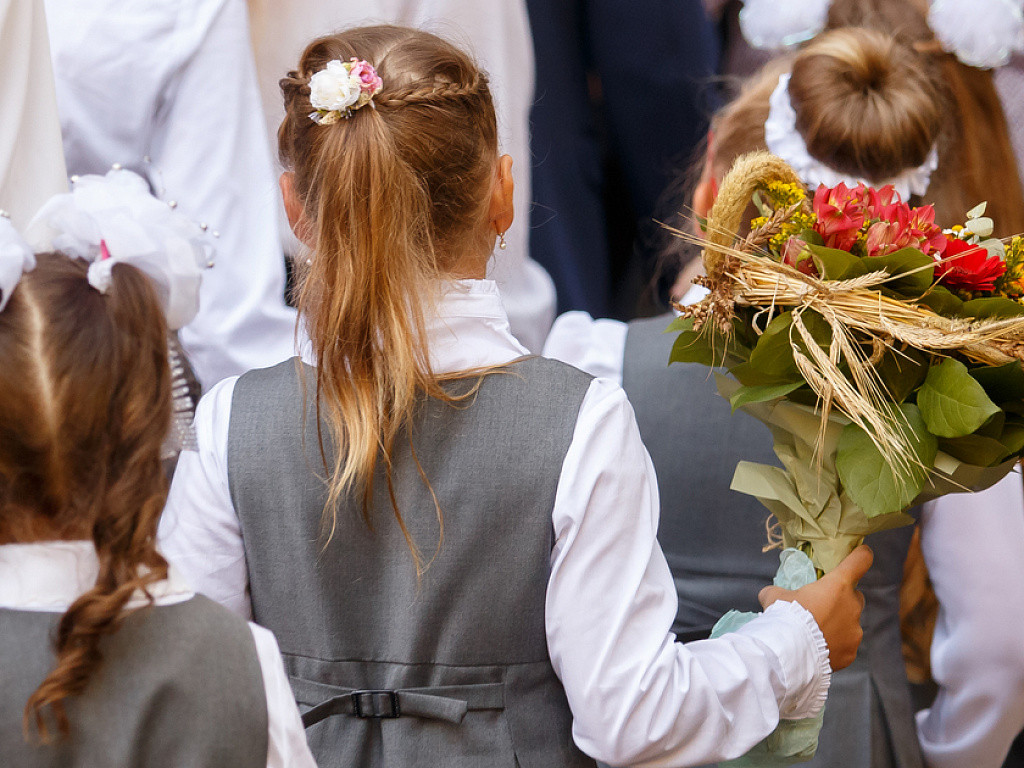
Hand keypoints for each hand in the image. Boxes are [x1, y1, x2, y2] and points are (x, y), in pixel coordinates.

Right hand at [759, 545, 872, 670]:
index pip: (860, 560)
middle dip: (841, 600)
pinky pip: (846, 644)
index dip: (860, 556)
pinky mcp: (851, 652)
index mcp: (838, 585)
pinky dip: (836, 645)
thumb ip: (779, 591)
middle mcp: (852, 606)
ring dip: (838, 624)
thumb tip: (771, 594)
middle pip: (854, 596)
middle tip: (820, 607)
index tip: (860, 554)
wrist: (789, 653)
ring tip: (816, 632)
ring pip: (850, 623)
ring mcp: (855, 631)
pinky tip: (818, 648)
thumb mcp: (774, 596)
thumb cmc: (784, 616)